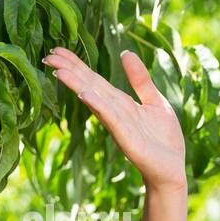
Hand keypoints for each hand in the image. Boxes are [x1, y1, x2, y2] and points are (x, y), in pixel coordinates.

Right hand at [42, 46, 186, 191]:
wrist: (172, 171)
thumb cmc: (163, 139)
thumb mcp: (154, 100)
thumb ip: (140, 79)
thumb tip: (125, 52)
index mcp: (120, 102)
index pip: (94, 80)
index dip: (77, 64)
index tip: (58, 50)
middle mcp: (114, 112)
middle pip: (89, 87)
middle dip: (70, 71)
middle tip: (47, 55)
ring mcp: (118, 125)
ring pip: (95, 100)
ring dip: (77, 86)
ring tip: (58, 70)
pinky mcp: (127, 139)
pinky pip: (111, 119)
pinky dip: (98, 106)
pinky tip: (84, 94)